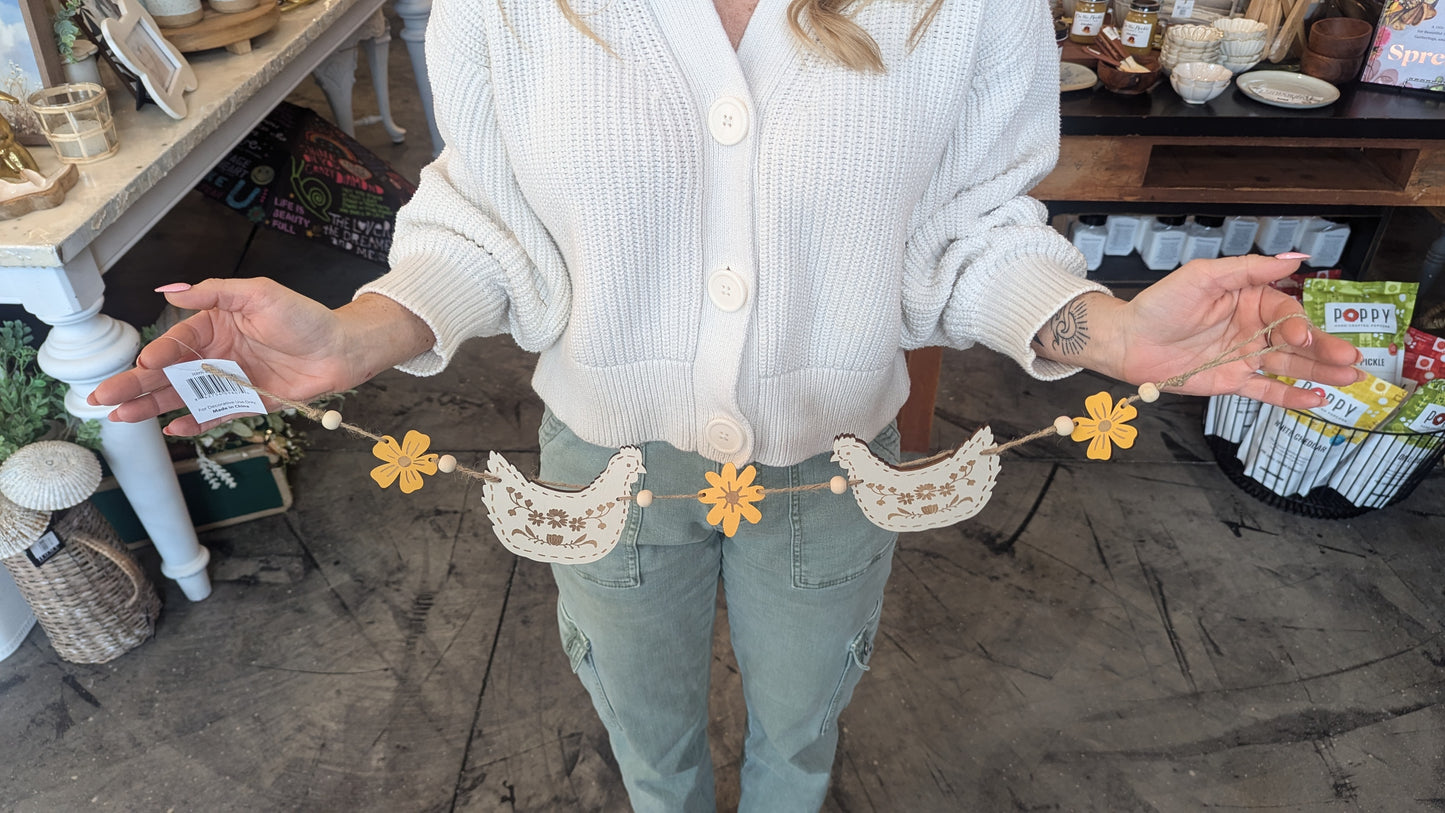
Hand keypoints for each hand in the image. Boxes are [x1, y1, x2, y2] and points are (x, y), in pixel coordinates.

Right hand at [90, 278, 432, 434]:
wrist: (342, 349)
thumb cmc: (304, 317)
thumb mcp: (260, 293)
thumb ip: (216, 293)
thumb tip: (172, 291)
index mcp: (215, 326)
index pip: (177, 342)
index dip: (159, 354)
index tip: (144, 364)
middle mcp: (218, 354)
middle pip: (170, 372)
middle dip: (136, 384)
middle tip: (104, 397)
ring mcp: (230, 381)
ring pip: (184, 396)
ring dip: (153, 406)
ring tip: (121, 417)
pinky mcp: (248, 403)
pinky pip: (215, 416)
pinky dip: (195, 424)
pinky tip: (172, 430)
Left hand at [1111, 254, 1361, 409]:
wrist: (1127, 341)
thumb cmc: (1160, 304)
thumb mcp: (1203, 276)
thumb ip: (1248, 269)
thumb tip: (1292, 257)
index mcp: (1249, 299)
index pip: (1285, 311)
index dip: (1299, 324)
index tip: (1304, 336)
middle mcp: (1252, 328)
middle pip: (1296, 340)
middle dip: (1325, 350)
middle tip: (1350, 361)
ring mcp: (1244, 356)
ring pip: (1289, 365)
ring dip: (1320, 372)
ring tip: (1349, 379)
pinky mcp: (1233, 382)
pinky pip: (1267, 389)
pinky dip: (1291, 395)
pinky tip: (1316, 398)